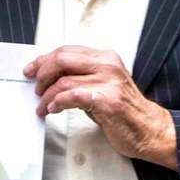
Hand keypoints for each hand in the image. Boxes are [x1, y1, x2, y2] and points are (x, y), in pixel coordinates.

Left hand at [23, 45, 176, 169]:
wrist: (149, 129)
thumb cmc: (122, 110)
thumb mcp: (101, 85)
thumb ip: (79, 76)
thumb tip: (49, 77)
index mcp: (105, 57)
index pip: (66, 51)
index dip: (43, 60)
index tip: (30, 70)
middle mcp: (107, 65)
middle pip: (61, 59)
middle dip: (42, 74)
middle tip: (36, 89)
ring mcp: (108, 82)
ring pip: (63, 81)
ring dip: (46, 96)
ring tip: (43, 107)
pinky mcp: (107, 100)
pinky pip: (71, 96)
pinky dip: (57, 103)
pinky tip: (53, 110)